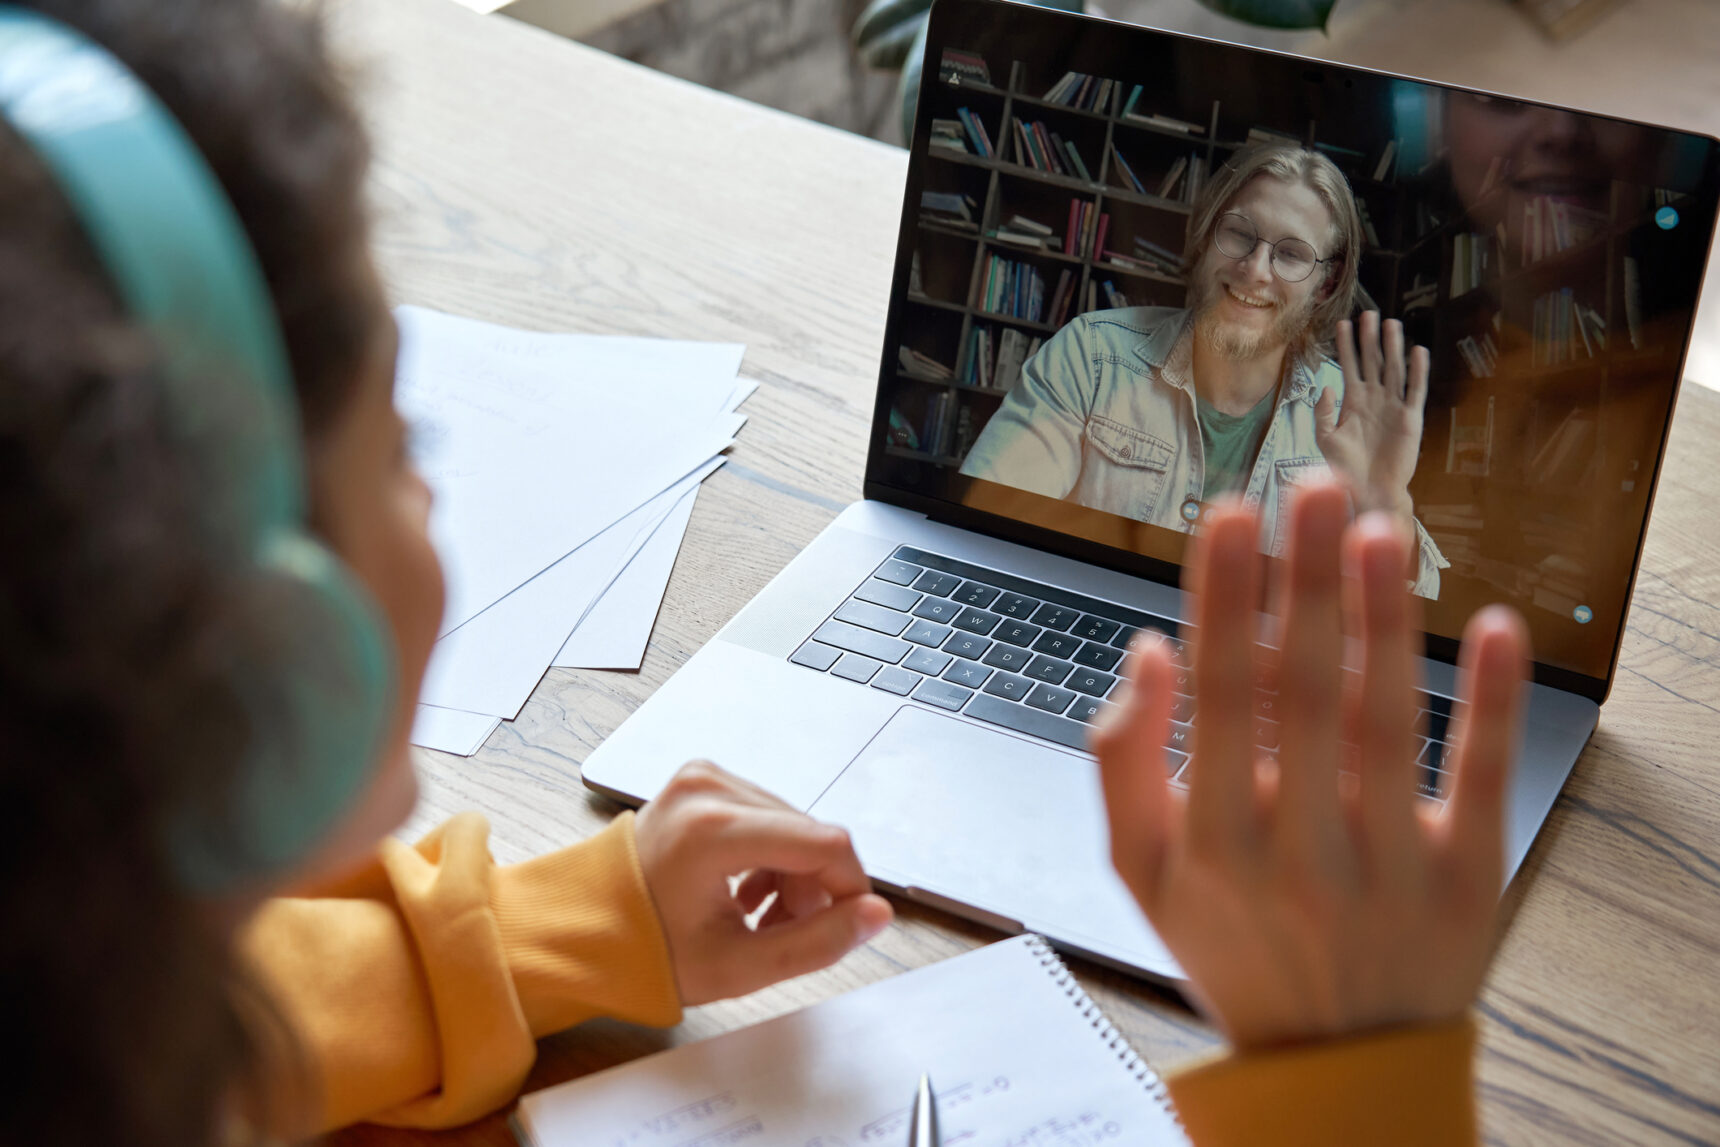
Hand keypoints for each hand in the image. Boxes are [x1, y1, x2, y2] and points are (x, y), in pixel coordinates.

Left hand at [633, 760, 892, 1005]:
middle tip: (782, 931)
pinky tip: (747, 890)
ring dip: (792, 872)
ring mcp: (703, 777)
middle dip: (814, 887)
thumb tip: (875, 916)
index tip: (849, 924)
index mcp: (712, 830)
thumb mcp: (740, 965)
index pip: (825, 843)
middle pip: (810, 833)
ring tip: (759, 916)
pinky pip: (766, 813)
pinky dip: (770, 853)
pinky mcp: (702, 778)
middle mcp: (708, 788)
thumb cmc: (648, 951)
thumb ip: (818, 942)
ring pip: (792, 824)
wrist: (584, 929)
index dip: (851, 887)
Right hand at [1093, 482, 1528, 1048]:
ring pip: (1387, 723)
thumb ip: (1122, 763)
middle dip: (1306, 582)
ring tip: (1377, 532)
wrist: (1335, 1061)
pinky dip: (1491, 701)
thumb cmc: (1231, 942)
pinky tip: (1494, 626)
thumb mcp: (1140, 870)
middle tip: (1311, 488)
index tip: (1229, 515)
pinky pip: (1483, 779)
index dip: (1224, 600)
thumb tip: (1147, 651)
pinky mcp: (1468, 878)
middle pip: (1304, 693)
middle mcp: (1298, 851)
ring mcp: (1389, 866)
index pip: (1218, 697)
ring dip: (1384, 620)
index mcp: (1212, 842)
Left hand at [1315, 311, 1428, 518]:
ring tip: (1391, 324)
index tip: (1343, 324)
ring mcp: (1393, 407)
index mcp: (1354, 402)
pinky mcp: (1410, 419)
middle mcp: (1374, 400)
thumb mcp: (1326, 439)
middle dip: (1370, 338)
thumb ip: (1324, 413)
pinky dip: (1417, 372)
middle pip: (1373, 361)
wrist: (1370, 490)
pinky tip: (1417, 351)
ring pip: (1394, 370)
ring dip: (1393, 347)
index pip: (1349, 366)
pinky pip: (1415, 391)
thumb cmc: (1346, 468)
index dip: (1346, 346)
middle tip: (1369, 313)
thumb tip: (1326, 387)